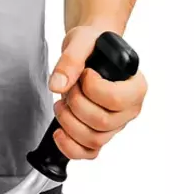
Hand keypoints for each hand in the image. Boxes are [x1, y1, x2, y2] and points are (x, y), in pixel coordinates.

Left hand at [47, 24, 147, 160]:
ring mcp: (115, 125)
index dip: (93, 89)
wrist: (88, 50)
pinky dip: (70, 147)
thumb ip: (70, 60)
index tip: (85, 73)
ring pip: (93, 139)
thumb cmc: (92, 45)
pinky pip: (89, 153)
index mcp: (135, 86)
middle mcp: (129, 109)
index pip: (116, 100)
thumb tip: (58, 85)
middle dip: (76, 104)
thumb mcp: (81, 41)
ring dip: (69, 122)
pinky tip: (59, 131)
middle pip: (102, 122)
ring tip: (62, 102)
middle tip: (70, 87)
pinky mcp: (100, 134)